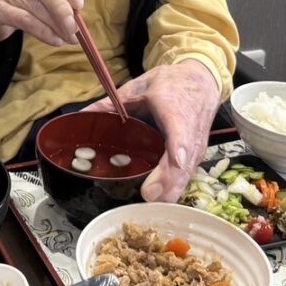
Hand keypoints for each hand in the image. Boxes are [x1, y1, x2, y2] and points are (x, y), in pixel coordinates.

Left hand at [84, 61, 220, 202]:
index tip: (175, 163)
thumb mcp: (140, 86)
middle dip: (169, 181)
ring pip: (186, 174)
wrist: (202, 82)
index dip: (178, 149)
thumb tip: (83, 115)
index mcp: (175, 110)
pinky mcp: (194, 158)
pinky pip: (185, 177)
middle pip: (184, 162)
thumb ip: (112, 102)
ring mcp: (195, 148)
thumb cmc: (171, 83)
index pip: (181, 132)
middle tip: (149, 196)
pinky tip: (158, 200)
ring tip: (151, 204)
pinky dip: (173, 189)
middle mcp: (190, 133)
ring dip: (171, 190)